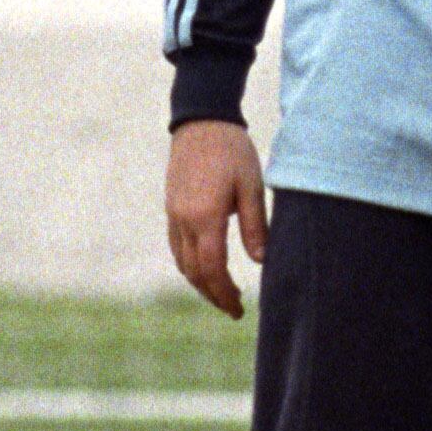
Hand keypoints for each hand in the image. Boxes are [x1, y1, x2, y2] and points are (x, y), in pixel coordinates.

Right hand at [164, 119, 268, 318]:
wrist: (202, 120)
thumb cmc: (233, 150)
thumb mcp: (252, 186)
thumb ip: (255, 225)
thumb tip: (260, 262)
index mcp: (204, 216)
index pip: (212, 269)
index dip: (224, 293)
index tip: (239, 309)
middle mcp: (183, 219)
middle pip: (193, 272)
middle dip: (213, 294)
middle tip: (233, 309)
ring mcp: (173, 214)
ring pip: (181, 262)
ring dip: (200, 283)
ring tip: (221, 293)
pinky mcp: (171, 207)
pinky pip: (176, 246)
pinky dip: (190, 265)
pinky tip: (205, 268)